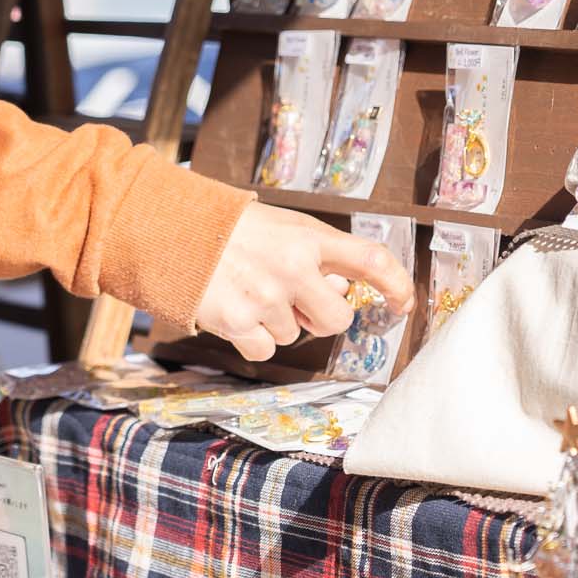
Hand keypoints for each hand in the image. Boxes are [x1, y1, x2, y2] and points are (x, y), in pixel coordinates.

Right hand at [194, 203, 413, 361]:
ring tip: (251, 291)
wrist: (174, 231)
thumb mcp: (283, 227)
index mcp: (309, 238)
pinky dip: (253, 340)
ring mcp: (266, 298)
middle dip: (322, 318)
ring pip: (295, 335)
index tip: (403, 303)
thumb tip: (342, 289)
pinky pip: (264, 350)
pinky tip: (236, 312)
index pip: (371, 259)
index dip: (397, 284)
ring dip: (279, 323)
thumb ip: (316, 255)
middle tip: (297, 301)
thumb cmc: (233, 228)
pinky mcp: (238, 322)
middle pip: (337, 319)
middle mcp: (293, 268)